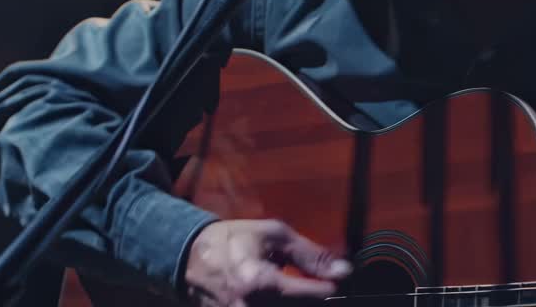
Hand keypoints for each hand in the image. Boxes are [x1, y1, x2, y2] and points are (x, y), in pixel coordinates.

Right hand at [183, 219, 350, 306]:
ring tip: (297, 289)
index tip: (338, 278)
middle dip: (317, 299)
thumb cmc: (234, 241)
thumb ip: (311, 255)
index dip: (333, 287)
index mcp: (260, 283)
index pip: (318, 296)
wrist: (191, 259)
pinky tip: (280, 297)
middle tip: (317, 285)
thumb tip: (343, 270)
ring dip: (301, 302)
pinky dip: (283, 305)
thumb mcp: (275, 235)